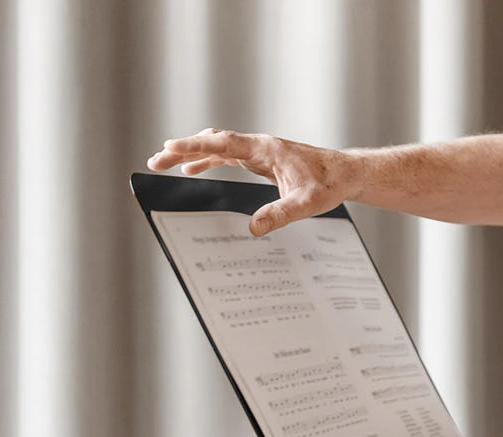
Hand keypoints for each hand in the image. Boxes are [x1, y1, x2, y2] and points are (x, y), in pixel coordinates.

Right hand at [148, 128, 360, 235]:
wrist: (347, 173)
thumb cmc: (330, 183)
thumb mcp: (307, 202)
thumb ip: (281, 214)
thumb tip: (253, 229)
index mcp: (267, 149)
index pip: (223, 143)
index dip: (195, 145)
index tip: (169, 147)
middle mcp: (260, 146)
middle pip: (214, 142)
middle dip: (184, 149)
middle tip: (156, 161)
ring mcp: (260, 151)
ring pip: (218, 147)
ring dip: (192, 153)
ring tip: (164, 163)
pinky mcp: (262, 159)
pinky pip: (228, 155)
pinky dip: (209, 160)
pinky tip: (194, 170)